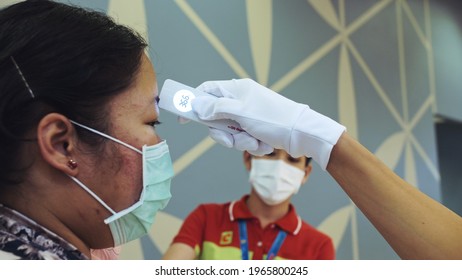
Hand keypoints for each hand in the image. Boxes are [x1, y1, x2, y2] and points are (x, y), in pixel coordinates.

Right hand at [192, 78, 344, 168]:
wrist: (301, 134)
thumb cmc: (273, 118)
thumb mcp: (242, 112)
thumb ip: (216, 108)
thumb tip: (196, 106)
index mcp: (236, 90)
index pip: (207, 90)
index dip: (193, 102)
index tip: (183, 118)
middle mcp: (240, 101)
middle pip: (215, 118)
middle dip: (225, 134)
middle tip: (233, 140)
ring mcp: (247, 115)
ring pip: (229, 132)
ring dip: (241, 142)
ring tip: (256, 142)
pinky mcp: (254, 128)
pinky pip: (243, 139)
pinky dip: (252, 144)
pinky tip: (264, 144)